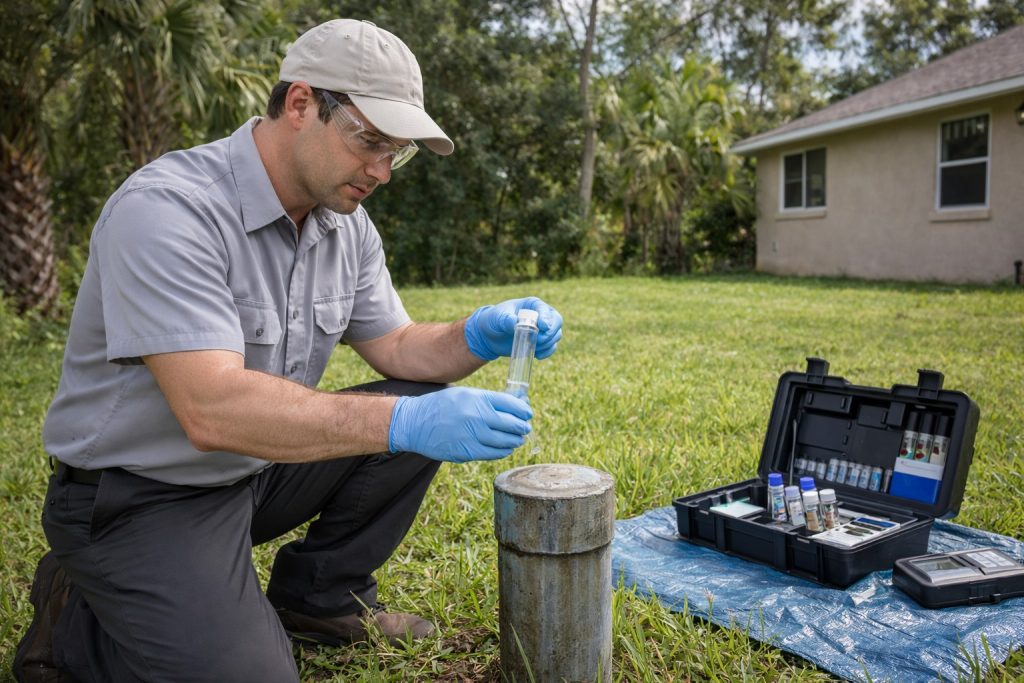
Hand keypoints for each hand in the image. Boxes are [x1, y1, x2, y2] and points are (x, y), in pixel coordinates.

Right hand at [388, 387, 531, 462]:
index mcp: (477, 399)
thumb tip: (515, 405)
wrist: (415, 423)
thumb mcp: (465, 394)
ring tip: (518, 439)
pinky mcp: (466, 452)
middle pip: (511, 424)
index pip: (511, 404)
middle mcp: (477, 417)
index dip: (523, 410)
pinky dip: (503, 451)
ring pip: (505, 442)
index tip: (527, 413)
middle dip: (522, 427)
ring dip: (515, 440)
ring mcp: (472, 436)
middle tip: (525, 427)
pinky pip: (492, 454)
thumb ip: (488, 400)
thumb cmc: (442, 406)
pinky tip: (506, 448)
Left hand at [463, 296, 562, 360]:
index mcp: (532, 305)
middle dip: (551, 332)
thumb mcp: (497, 318)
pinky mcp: (542, 342)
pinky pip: (552, 347)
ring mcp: (543, 329)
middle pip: (557, 321)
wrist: (490, 336)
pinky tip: (537, 355)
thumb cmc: (494, 321)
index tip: (543, 327)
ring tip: (533, 347)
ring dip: (548, 343)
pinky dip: (547, 352)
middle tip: (539, 340)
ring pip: (556, 335)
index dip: (547, 318)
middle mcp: (541, 315)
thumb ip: (505, 319)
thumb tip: (514, 322)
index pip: (545, 310)